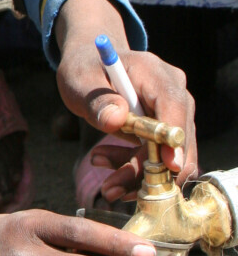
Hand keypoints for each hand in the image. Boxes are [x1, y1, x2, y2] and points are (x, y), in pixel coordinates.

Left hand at [53, 0, 196, 201]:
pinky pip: (162, 159)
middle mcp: (173, 92)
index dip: (174, 138)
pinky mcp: (167, 130)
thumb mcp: (79, 81)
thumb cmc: (84, 69)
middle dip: (149, 170)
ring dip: (140, 176)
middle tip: (112, 189)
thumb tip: (116, 119)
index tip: (167, 166)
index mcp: (154, 72)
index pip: (174, 106)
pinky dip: (139, 170)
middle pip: (177, 138)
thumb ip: (97, 100)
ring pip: (172, 155)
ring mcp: (174, 112)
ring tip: (107, 185)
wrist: (90, 66)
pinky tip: (110, 167)